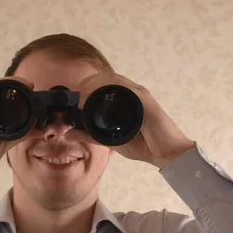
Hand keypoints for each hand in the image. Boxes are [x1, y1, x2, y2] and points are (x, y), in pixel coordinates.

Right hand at [0, 76, 41, 190]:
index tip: (38, 96)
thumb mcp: (2, 147)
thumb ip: (19, 136)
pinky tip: (2, 85)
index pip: (8, 103)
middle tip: (32, 87)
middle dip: (17, 87)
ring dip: (6, 83)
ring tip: (23, 84)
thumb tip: (41, 130)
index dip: (23, 97)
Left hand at [76, 73, 195, 168]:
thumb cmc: (142, 146)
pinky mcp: (145, 99)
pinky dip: (110, 89)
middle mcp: (131, 92)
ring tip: (83, 98)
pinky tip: (98, 98)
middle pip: (105, 77)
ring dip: (95, 84)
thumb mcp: (109, 141)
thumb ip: (89, 136)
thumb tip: (67, 133)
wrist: (165, 154)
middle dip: (87, 83)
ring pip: (113, 79)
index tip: (74, 100)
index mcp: (123, 99)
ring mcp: (138, 94)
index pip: (101, 83)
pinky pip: (126, 88)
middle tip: (77, 99)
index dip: (85, 86)